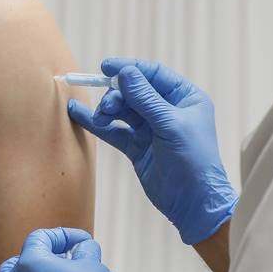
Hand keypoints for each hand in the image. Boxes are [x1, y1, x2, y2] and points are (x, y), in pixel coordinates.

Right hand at [68, 59, 236, 244]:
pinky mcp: (138, 147)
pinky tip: (79, 114)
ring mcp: (152, 129)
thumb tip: (126, 72)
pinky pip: (115, 130)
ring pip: (123, 110)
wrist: (193, 203)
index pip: (154, 75)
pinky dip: (98, 124)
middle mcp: (169, 110)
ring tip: (100, 116)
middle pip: (135, 91)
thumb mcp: (170, 124)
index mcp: (186, 98)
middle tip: (107, 106)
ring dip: (108, 109)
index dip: (130, 69)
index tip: (106, 67)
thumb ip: (145, 98)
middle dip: (117, 95)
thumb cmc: (193, 161)